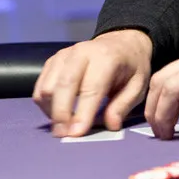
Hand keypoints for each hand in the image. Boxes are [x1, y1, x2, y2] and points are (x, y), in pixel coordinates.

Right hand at [32, 29, 152, 138]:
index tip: (76, 134)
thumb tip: (110, 125)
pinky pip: (41, 86)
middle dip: (61, 114)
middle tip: (64, 136)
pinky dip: (45, 104)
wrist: (121, 43)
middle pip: (63, 85)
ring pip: (47, 87)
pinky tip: (58, 112)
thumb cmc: (130, 67)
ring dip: (51, 110)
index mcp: (106, 58)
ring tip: (64, 125)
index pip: (90, 88)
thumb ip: (123, 106)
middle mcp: (81, 53)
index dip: (82, 113)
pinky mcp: (52, 61)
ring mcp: (63, 55)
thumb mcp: (138, 85)